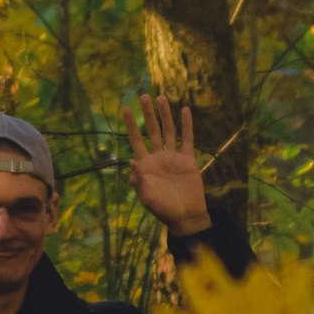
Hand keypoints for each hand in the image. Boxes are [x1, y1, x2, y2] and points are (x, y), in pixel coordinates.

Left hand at [124, 93, 211, 234]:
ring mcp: (174, 157)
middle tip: (144, 96)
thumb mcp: (147, 198)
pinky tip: (184, 110)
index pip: (136, 140)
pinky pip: (187, 139)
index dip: (130, 125)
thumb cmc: (163, 210)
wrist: (186, 216)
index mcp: (146, 165)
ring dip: (165, 115)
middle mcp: (158, 157)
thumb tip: (131, 162)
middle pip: (152, 131)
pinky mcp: (188, 160)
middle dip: (148, 114)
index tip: (126, 109)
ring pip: (169, 131)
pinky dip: (186, 125)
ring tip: (161, 97)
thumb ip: (138, 181)